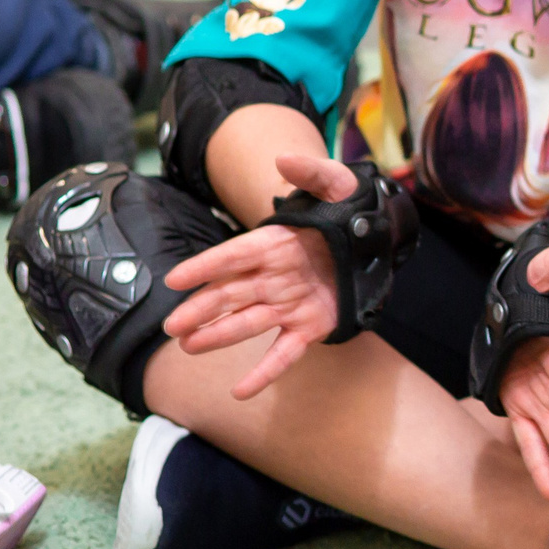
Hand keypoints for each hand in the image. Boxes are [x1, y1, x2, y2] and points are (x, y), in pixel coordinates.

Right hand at [161, 152, 351, 399]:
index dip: (207, 267)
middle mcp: (274, 276)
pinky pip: (284, 353)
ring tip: (189, 346)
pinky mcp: (310, 326)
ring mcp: (289, 303)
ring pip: (248, 322)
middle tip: (174, 326)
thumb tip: (283, 157)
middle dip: (203, 309)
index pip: (235, 255)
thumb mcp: (336, 185)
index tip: (176, 279)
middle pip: (232, 294)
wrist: (374, 240)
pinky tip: (241, 390)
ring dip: (220, 336)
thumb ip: (312, 172)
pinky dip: (264, 372)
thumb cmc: (347, 211)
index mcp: (274, 243)